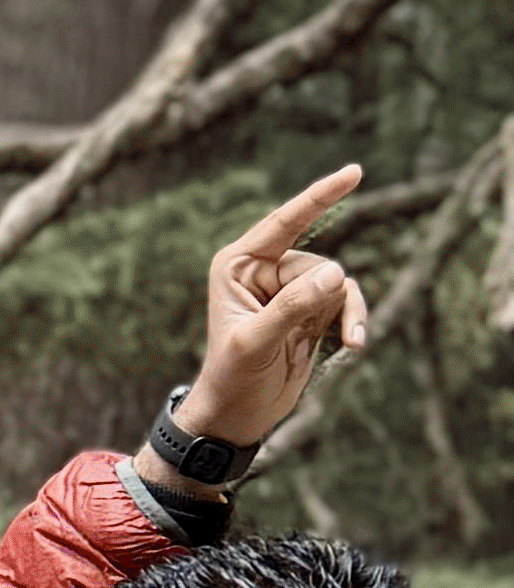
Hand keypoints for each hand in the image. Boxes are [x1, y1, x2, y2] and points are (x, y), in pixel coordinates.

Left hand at [185, 165, 369, 445]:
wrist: (236, 415)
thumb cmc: (232, 378)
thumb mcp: (256, 342)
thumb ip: (294, 306)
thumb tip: (336, 275)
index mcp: (240, 265)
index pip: (285, 223)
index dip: (320, 197)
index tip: (354, 172)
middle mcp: (266, 271)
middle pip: (319, 264)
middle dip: (327, 297)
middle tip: (317, 333)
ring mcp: (292, 290)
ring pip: (339, 284)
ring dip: (348, 313)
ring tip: (351, 342)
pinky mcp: (312, 310)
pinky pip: (346, 303)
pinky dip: (354, 321)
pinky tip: (354, 345)